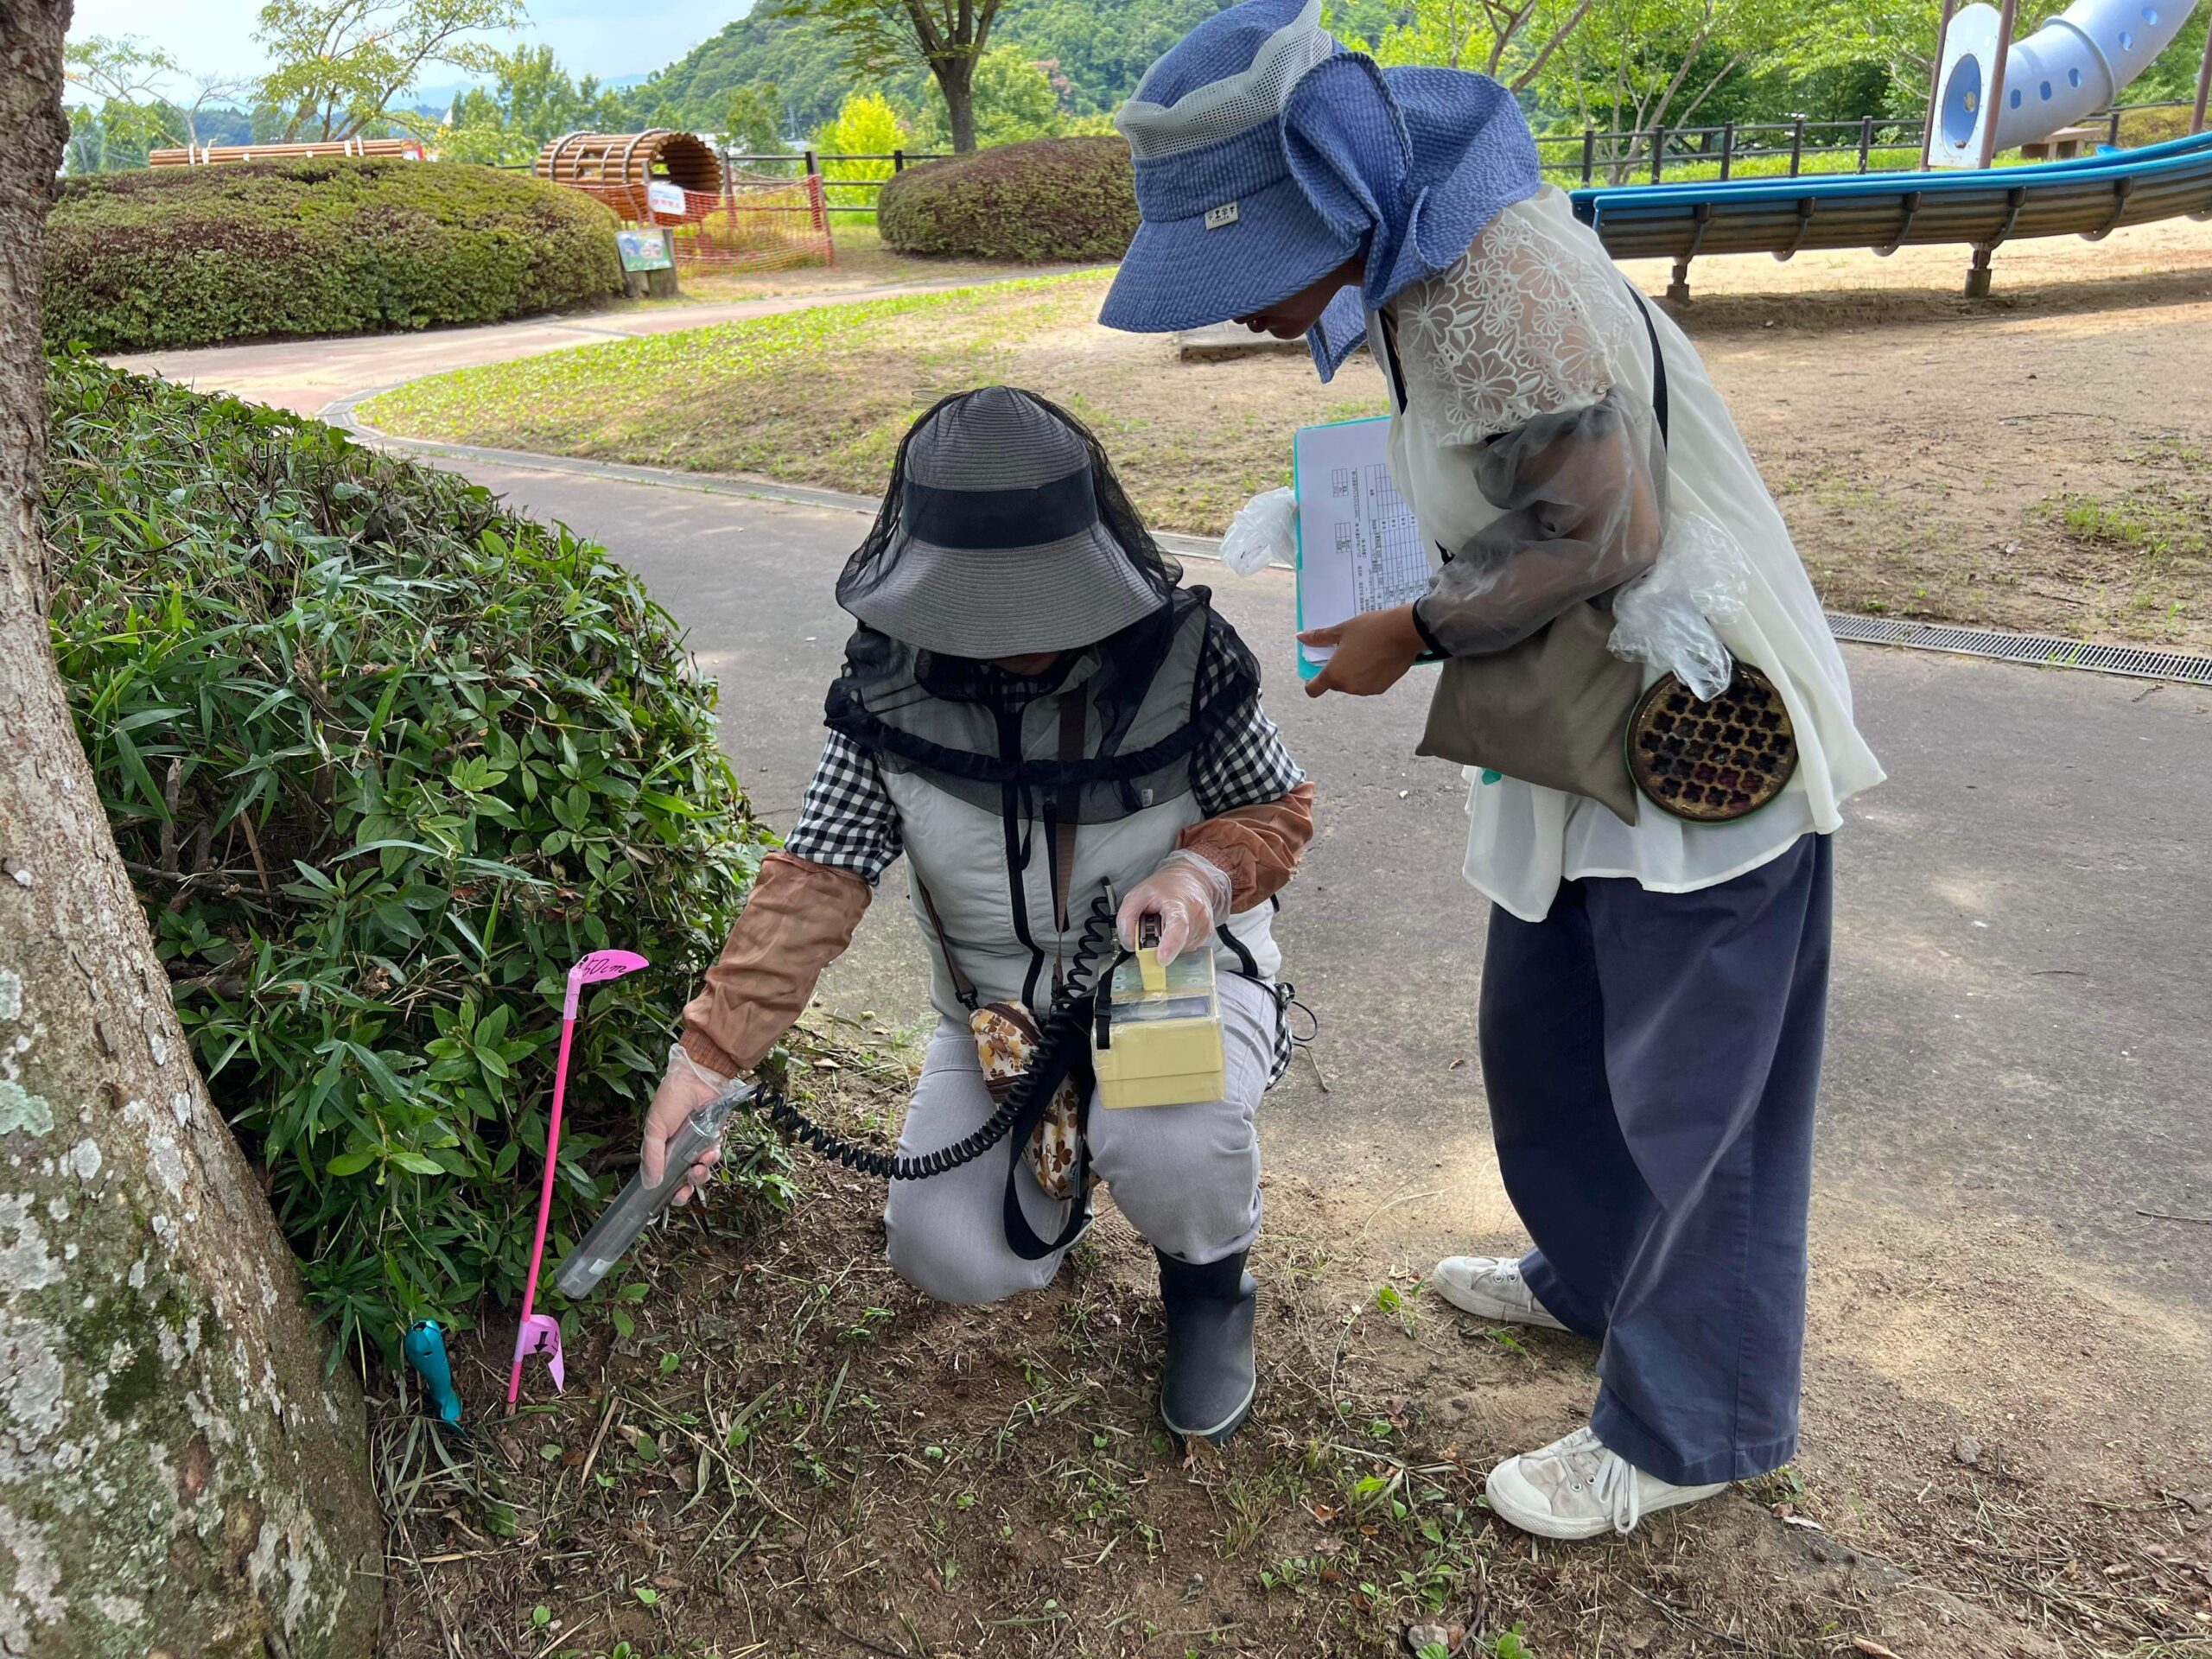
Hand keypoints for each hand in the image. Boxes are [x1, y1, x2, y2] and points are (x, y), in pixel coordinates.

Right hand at [641, 1049, 725, 1206]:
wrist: (697, 1078)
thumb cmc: (671, 1099)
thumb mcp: (655, 1128)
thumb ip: (651, 1155)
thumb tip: (649, 1183)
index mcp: (662, 1150)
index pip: (664, 1178)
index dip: (669, 1191)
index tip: (671, 1199)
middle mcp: (680, 1150)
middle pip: (684, 1180)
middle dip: (686, 1189)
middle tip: (685, 1190)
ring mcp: (698, 1145)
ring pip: (701, 1172)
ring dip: (700, 1175)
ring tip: (698, 1169)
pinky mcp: (714, 1138)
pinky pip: (715, 1156)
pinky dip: (712, 1158)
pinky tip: (709, 1152)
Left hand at [1116, 850, 1232, 966]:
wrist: (1191, 880)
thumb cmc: (1164, 888)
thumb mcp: (1137, 895)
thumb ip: (1127, 918)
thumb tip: (1130, 944)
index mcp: (1179, 903)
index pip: (1178, 926)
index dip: (1170, 945)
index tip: (1162, 959)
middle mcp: (1197, 915)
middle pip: (1176, 944)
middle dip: (1160, 944)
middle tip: (1153, 927)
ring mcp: (1205, 926)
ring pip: (1180, 949)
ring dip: (1168, 943)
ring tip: (1166, 923)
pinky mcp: (1207, 934)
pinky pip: (1186, 948)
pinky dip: (1176, 943)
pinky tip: (1174, 927)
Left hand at [1298, 605, 1426, 697]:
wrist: (1404, 632)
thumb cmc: (1370, 629)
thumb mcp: (1341, 630)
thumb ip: (1319, 638)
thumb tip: (1300, 637)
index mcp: (1334, 674)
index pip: (1313, 689)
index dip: (1311, 682)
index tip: (1316, 672)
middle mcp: (1349, 687)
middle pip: (1335, 684)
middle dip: (1337, 671)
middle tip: (1346, 651)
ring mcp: (1366, 690)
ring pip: (1352, 684)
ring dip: (1353, 673)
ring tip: (1364, 652)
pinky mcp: (1381, 688)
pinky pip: (1367, 684)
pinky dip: (1368, 675)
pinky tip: (1376, 658)